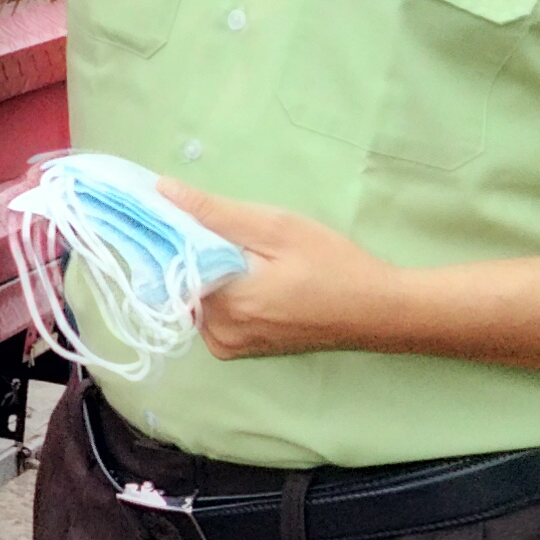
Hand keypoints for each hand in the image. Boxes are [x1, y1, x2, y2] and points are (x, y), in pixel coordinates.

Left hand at [159, 182, 414, 360]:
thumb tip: (163, 191)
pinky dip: (218, 289)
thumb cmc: (334, 264)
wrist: (377, 310)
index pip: (170, 261)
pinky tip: (247, 273)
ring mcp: (227, 346)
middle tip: (232, 230)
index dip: (173, 230)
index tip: (179, 206)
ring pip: (193, 295)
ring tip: (246, 251)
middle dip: (192, 249)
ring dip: (206, 269)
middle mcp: (217, 334)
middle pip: (179, 279)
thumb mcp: (278, 227)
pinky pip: (209, 311)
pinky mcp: (237, 349)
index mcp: (226, 305)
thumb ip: (216, 213)